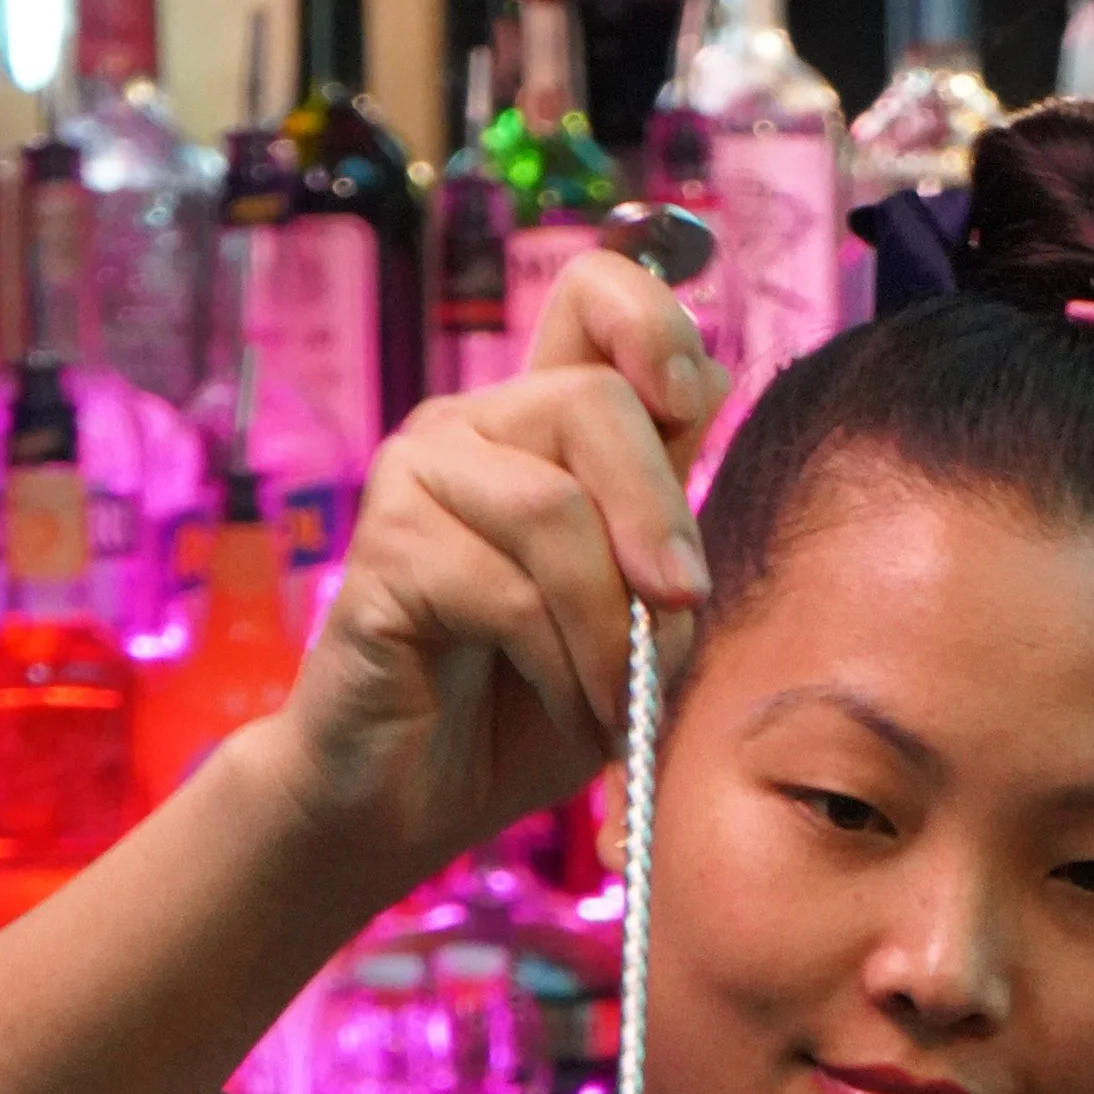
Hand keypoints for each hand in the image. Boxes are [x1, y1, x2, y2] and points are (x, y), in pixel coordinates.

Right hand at [252, 252, 727, 893]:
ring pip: (554, 506)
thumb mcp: (633, 618)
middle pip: (595, 399)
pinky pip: (504, 588)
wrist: (413, 797)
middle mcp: (476, 427)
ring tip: (618, 700)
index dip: (655, 322)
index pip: (596, 297)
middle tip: (681, 605)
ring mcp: (421, 477)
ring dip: (609, 622)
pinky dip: (561, 662)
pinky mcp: (384, 549)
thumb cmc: (526, 708)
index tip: (690, 397)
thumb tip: (708, 391)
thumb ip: (665, 522)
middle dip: (659, 515)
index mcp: (544, 423)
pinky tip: (572, 709)